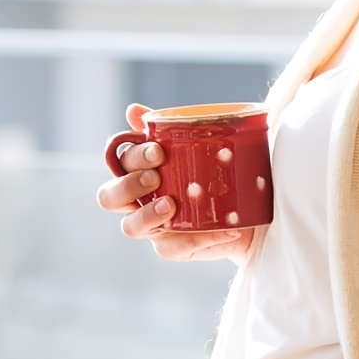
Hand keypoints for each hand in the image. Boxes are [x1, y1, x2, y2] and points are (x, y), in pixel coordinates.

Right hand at [96, 104, 253, 261]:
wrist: (249, 208)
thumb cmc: (213, 171)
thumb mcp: (195, 145)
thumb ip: (164, 128)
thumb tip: (132, 110)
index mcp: (137, 170)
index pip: (119, 161)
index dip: (133, 157)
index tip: (159, 151)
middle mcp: (137, 199)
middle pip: (108, 197)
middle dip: (128, 186)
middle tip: (155, 178)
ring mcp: (153, 226)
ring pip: (130, 227)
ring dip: (147, 215)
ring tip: (172, 205)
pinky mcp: (172, 246)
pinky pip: (170, 248)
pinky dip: (195, 239)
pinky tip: (222, 229)